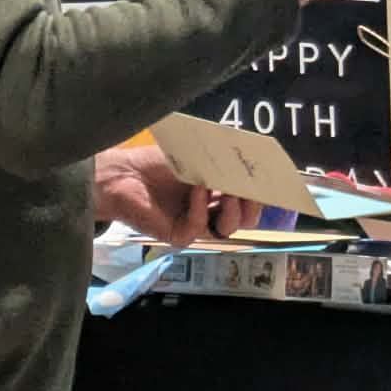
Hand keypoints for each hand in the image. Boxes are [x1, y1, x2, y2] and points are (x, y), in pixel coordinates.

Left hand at [93, 144, 261, 244]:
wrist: (123, 173)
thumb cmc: (156, 163)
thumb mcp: (195, 156)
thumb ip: (220, 161)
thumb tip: (248, 160)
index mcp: (216, 193)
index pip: (247, 199)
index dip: (259, 194)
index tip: (268, 182)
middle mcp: (210, 211)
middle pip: (244, 219)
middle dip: (252, 206)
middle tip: (250, 191)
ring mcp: (195, 224)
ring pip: (227, 229)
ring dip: (233, 210)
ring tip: (229, 192)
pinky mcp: (179, 234)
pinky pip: (199, 226)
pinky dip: (200, 206)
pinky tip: (196, 189)